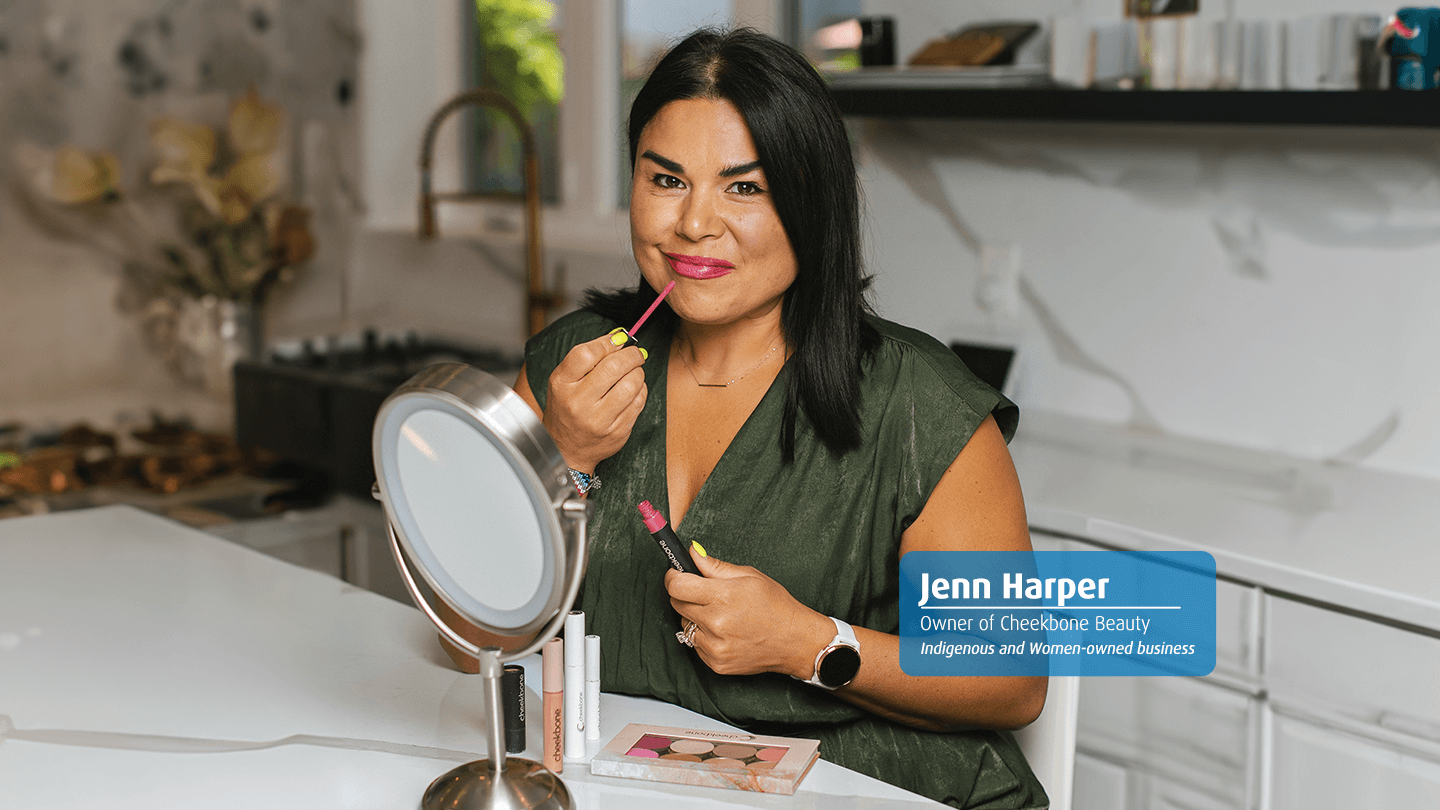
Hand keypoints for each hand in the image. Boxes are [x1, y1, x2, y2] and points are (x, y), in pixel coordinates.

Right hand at [542, 332, 647, 471]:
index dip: (607, 342)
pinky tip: (634, 389)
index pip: (586, 354)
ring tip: (635, 371)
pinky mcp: (617, 431)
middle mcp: (578, 403)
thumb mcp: (563, 382)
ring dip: (639, 372)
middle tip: (635, 353)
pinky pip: (638, 402)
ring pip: (631, 384)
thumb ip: (586, 359)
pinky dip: (641, 390)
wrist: (566, 449)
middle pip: (612, 367)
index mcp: (561, 385)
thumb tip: (618, 337)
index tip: (618, 340)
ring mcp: (598, 420)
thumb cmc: (566, 409)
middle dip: (631, 355)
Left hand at [665, 549, 833, 678]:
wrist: (795, 640)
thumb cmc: (776, 605)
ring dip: (694, 617)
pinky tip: (724, 632)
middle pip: (677, 605)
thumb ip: (715, 566)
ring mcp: (715, 646)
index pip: (677, 586)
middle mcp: (716, 623)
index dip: (673, 577)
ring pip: (685, 625)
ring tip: (719, 614)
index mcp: (723, 596)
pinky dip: (704, 636)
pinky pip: (696, 645)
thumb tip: (692, 553)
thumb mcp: (749, 576)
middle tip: (703, 593)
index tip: (676, 574)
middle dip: (685, 595)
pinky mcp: (716, 663)